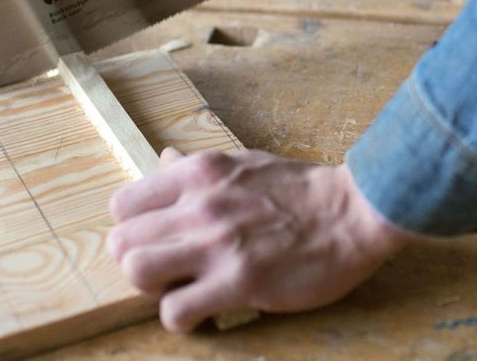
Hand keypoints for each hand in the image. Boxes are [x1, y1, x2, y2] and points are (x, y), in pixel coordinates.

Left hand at [107, 148, 412, 331]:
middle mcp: (200, 205)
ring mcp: (218, 244)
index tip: (155, 241)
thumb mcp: (243, 162)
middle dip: (137, 262)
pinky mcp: (239, 281)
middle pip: (121, 242)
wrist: (354, 211)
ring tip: (179, 290)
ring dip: (152, 290)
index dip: (132, 230)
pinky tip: (204, 312)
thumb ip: (197, 167)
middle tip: (166, 272)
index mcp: (198, 173)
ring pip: (137, 272)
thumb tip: (163, 158)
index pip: (122, 204)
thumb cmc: (301, 188)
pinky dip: (182, 319)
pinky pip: (176, 311)